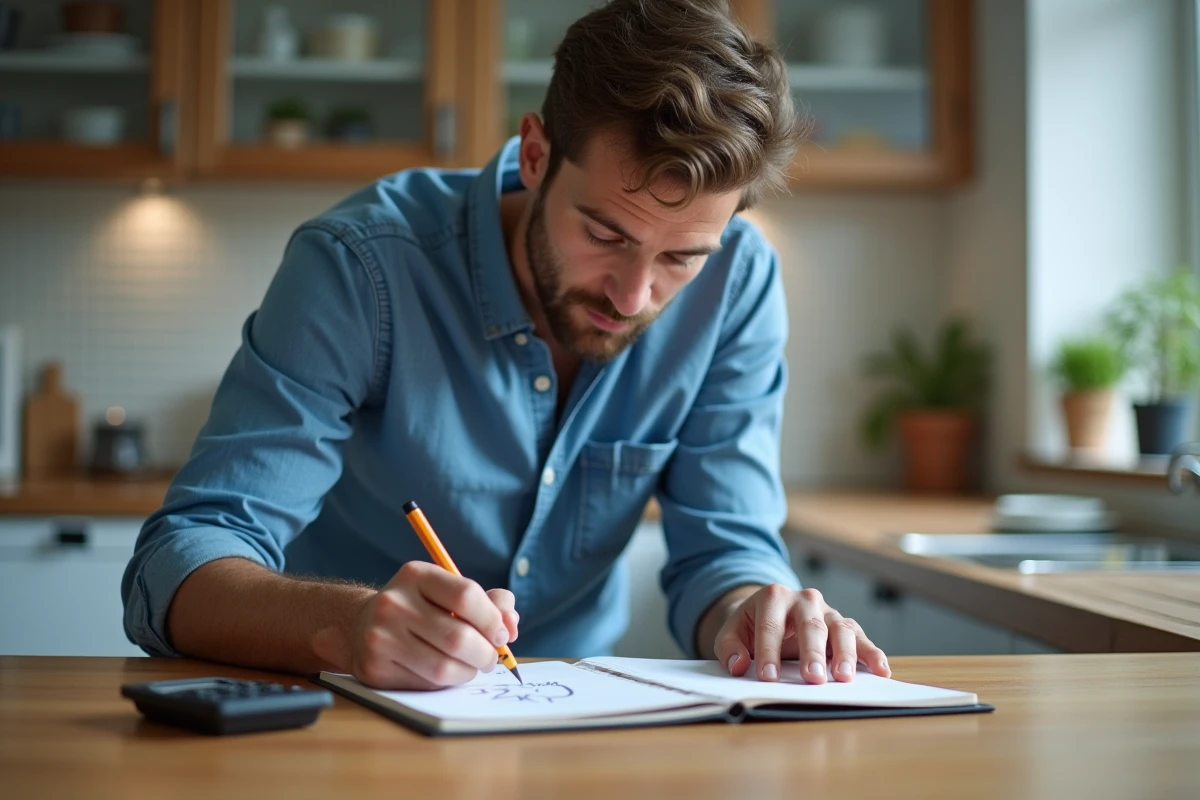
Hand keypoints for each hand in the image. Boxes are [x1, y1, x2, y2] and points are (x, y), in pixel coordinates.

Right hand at [349, 560, 519, 689]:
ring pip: (443, 667)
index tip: (502, 635)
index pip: (466, 596)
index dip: (493, 620)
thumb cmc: (422, 609)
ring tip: (471, 667)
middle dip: (485, 654)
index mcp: (416, 575)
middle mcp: (394, 603)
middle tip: (490, 658)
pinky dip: (446, 683)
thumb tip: (511, 624)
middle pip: (458, 637)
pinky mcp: (374, 667)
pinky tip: (446, 673)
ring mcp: (380, 636)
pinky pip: (425, 683)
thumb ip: (489, 603)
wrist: (363, 626)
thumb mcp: (450, 593)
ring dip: (468, 672)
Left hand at [712, 585, 889, 683]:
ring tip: (843, 677)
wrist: (771, 611)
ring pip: (840, 628)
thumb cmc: (751, 626)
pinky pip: (860, 636)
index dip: (767, 652)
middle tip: (811, 678)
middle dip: (810, 652)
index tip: (767, 678)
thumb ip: (729, 647)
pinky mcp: (844, 625)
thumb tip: (738, 665)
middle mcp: (804, 599)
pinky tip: (881, 671)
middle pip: (810, 625)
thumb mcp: (732, 631)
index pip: (770, 626)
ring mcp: (827, 612)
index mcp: (772, 597)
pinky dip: (872, 653)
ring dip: (844, 653)